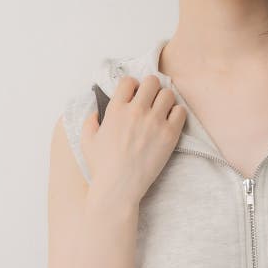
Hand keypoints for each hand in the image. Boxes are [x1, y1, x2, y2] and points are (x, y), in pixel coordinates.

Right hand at [80, 74, 186, 206]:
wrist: (119, 186)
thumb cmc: (102, 166)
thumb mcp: (87, 140)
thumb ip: (90, 121)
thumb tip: (96, 112)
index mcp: (115, 109)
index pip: (129, 81)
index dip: (132, 85)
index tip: (134, 94)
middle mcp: (136, 111)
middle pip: (152, 82)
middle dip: (151, 88)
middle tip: (151, 99)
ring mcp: (154, 121)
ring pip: (168, 94)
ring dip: (165, 99)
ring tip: (162, 110)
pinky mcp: (169, 134)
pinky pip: (180, 111)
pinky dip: (177, 113)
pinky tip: (171, 121)